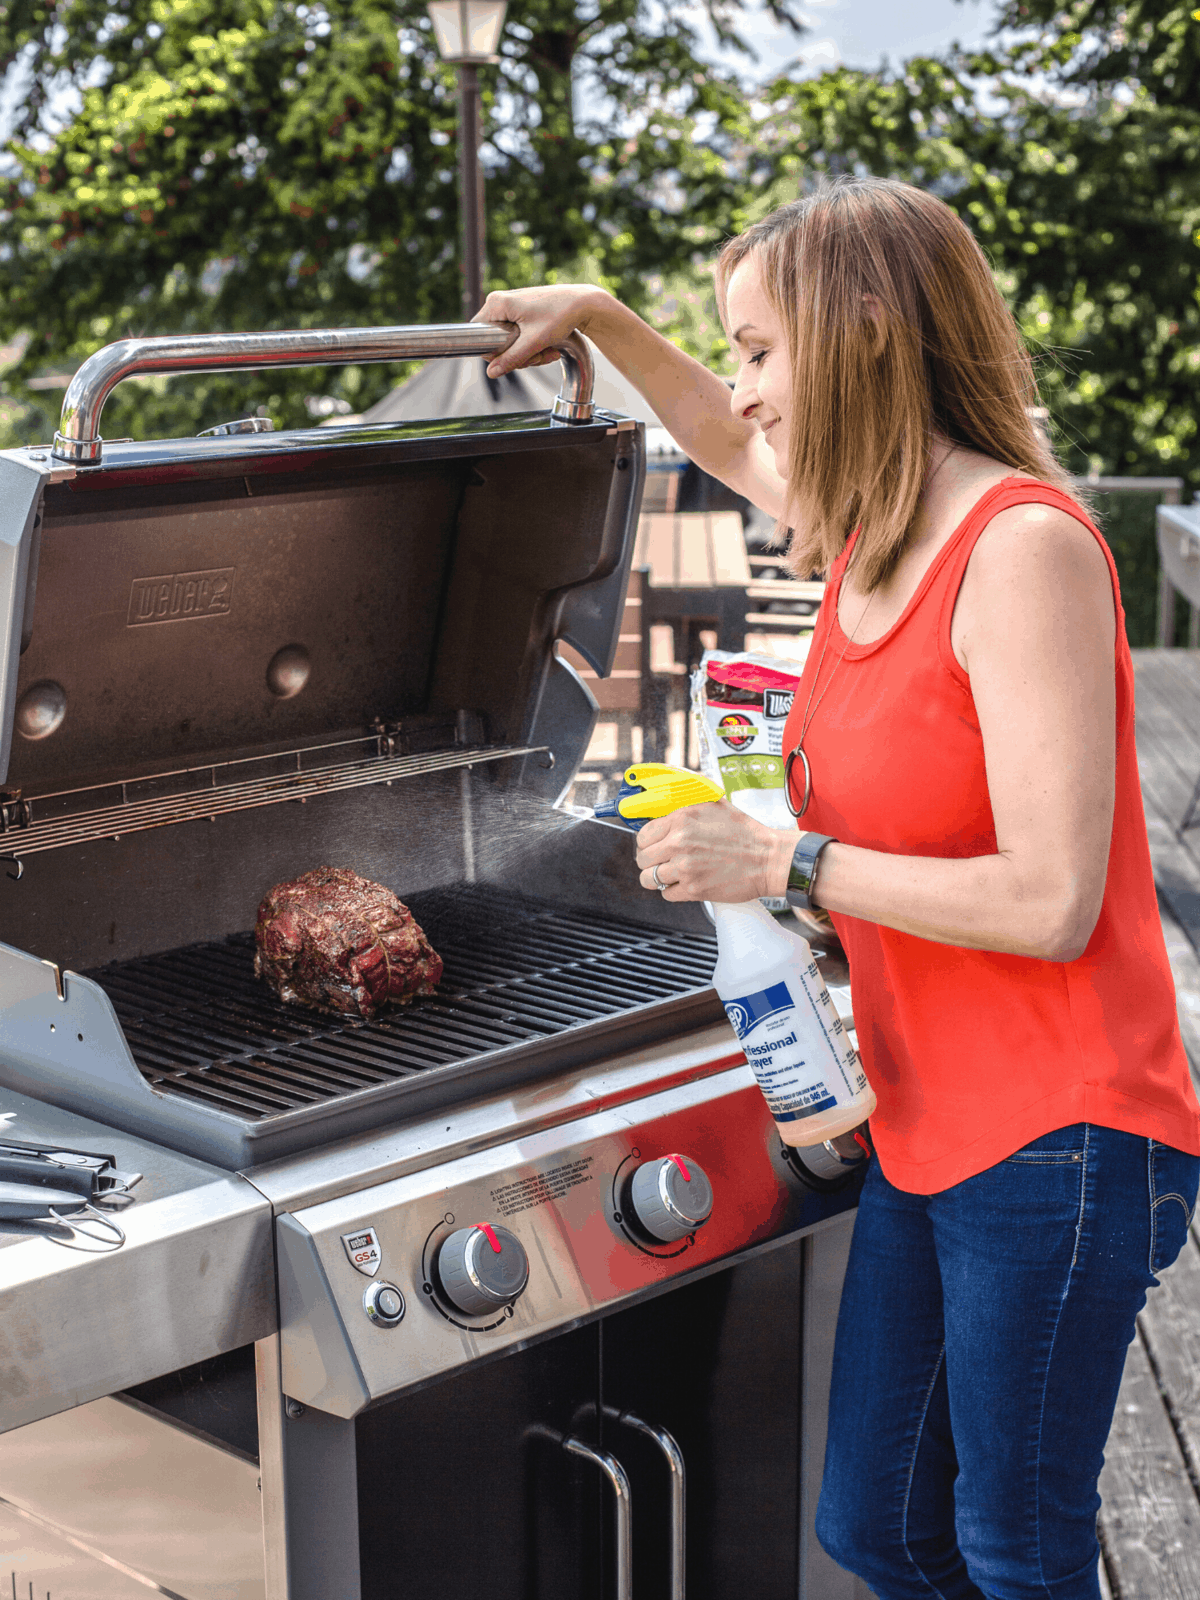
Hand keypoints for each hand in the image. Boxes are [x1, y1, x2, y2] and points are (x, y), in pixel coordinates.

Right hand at [473, 285, 611, 379]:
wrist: (583, 302)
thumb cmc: (560, 315)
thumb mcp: (533, 342)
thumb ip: (511, 358)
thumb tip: (491, 372)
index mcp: (496, 304)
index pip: (479, 336)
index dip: (496, 353)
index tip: (516, 357)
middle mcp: (500, 302)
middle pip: (496, 341)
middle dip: (518, 355)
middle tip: (538, 355)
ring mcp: (511, 306)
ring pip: (510, 341)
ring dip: (529, 352)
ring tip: (548, 351)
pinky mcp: (522, 311)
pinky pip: (519, 335)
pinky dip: (533, 344)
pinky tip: (549, 346)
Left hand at [635, 800, 795, 903]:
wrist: (768, 858)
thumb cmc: (743, 831)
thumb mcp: (713, 803)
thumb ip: (685, 800)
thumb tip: (659, 795)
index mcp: (681, 819)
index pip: (642, 835)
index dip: (647, 842)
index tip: (655, 846)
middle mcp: (680, 843)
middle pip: (642, 858)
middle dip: (651, 860)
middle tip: (664, 860)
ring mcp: (686, 868)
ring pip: (649, 879)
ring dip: (657, 878)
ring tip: (671, 874)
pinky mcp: (694, 889)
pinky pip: (666, 894)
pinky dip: (673, 890)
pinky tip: (686, 882)